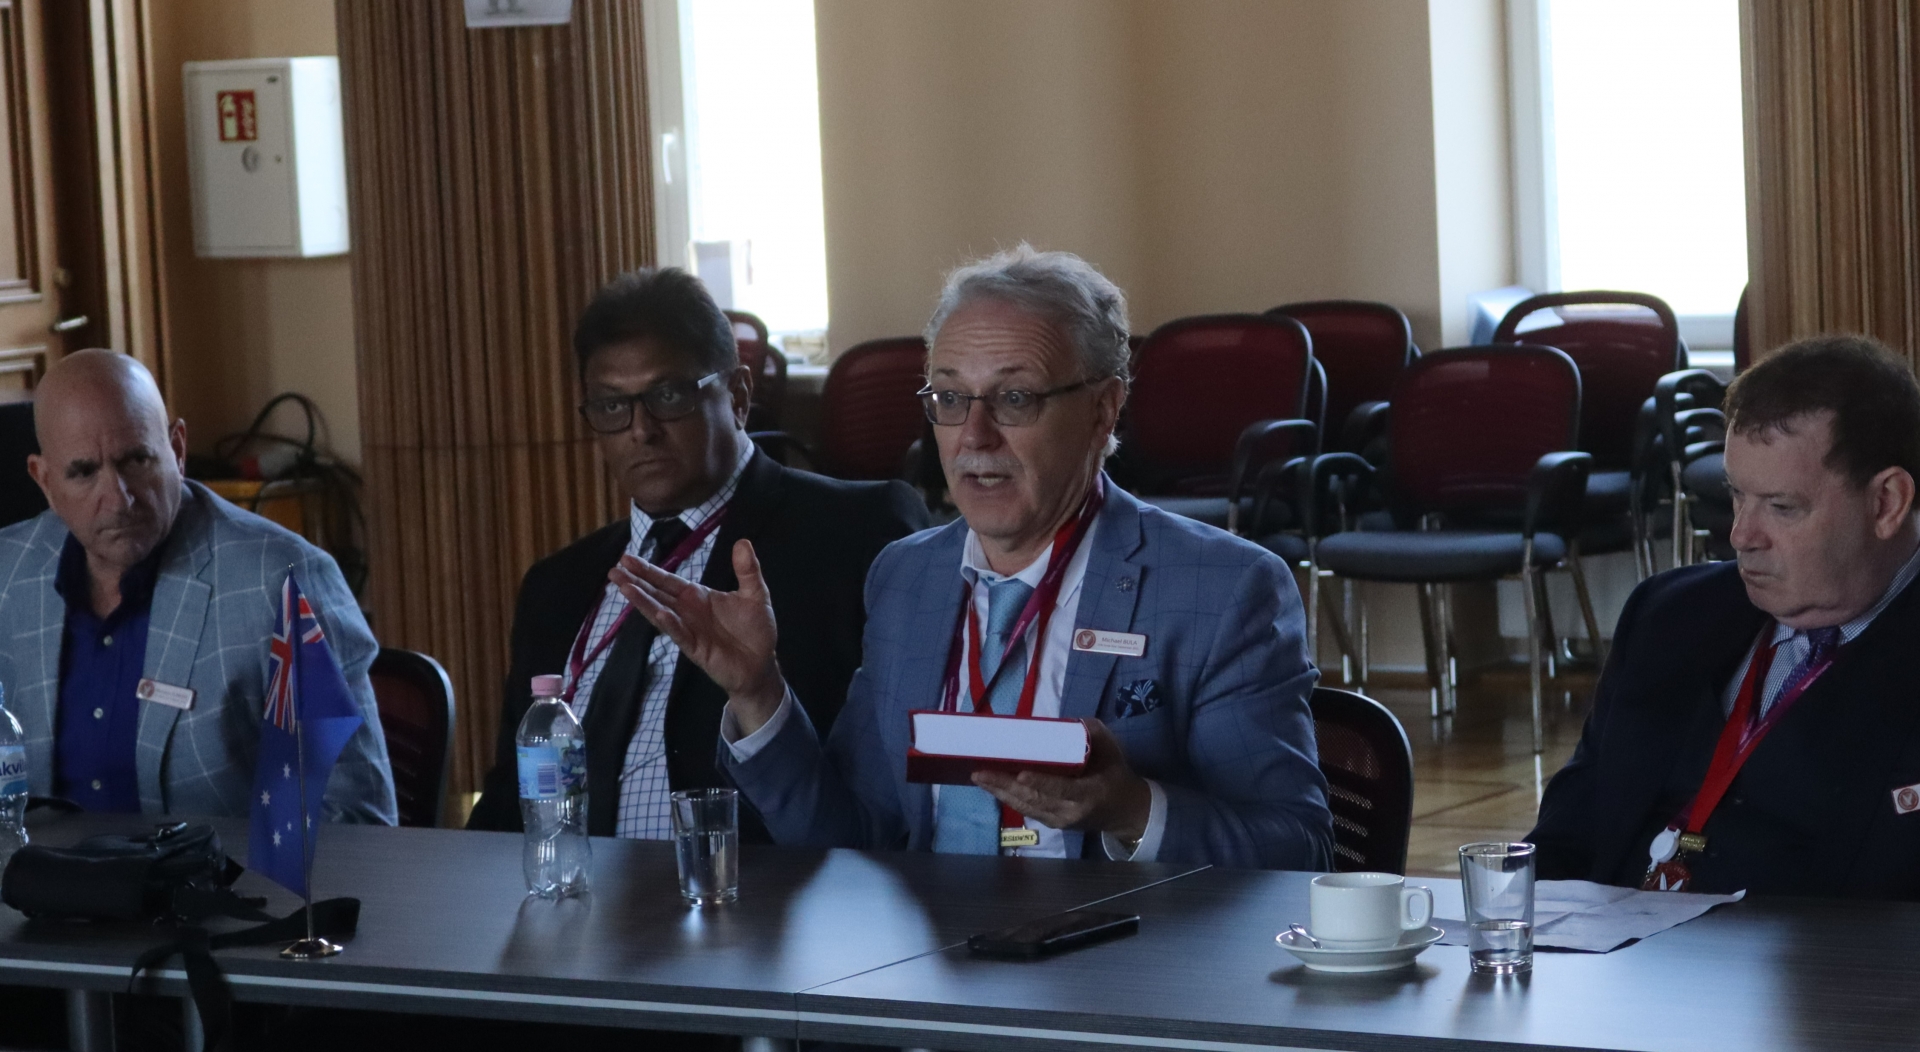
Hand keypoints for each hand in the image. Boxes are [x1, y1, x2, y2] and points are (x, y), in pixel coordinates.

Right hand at [611, 538, 785, 731]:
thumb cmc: (755, 629)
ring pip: (661, 613)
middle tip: (614, 570)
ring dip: (644, 602)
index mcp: (698, 596)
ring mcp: (689, 630)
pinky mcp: (696, 649)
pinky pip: (681, 635)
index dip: (648, 570)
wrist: (762, 663)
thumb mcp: (755, 594)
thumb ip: (747, 570)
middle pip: (657, 594)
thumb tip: (742, 542)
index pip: (668, 580)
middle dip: (636, 582)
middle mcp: (688, 612)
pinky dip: (671, 625)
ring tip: (625, 587)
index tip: (626, 558)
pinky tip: (661, 614)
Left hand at [971, 720, 1150, 840]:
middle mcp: (1071, 811)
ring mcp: (1060, 820)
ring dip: (1000, 792)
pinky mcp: (1052, 823)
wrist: (1126, 813)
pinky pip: (1027, 810)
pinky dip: (1008, 798)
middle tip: (980, 771)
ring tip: (979, 777)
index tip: (1019, 773)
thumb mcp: (1112, 751)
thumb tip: (1070, 722)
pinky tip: (992, 787)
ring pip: (1026, 807)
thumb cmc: (1116, 776)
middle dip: (1005, 785)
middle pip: (1034, 799)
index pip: (1060, 789)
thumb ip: (1093, 734)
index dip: (1040, 782)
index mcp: (1089, 794)